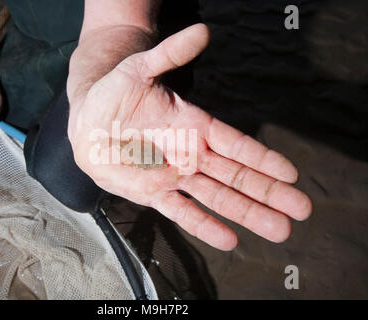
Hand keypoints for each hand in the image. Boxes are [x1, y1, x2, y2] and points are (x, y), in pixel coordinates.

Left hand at [68, 24, 311, 250]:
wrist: (88, 122)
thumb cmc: (114, 93)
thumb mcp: (140, 69)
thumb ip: (170, 54)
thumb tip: (203, 31)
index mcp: (192, 125)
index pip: (236, 144)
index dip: (263, 158)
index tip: (291, 174)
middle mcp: (190, 155)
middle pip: (237, 176)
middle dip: (268, 193)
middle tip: (301, 210)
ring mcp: (173, 176)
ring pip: (217, 198)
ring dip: (248, 214)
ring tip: (280, 230)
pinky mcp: (152, 193)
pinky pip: (181, 212)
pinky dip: (204, 226)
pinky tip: (230, 240)